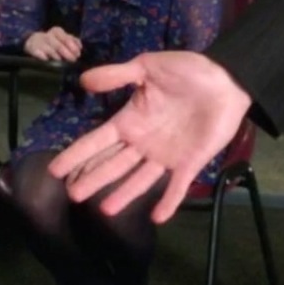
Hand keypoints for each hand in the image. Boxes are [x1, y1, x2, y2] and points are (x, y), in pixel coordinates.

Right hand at [24, 26, 82, 61]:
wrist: (33, 41)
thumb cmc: (52, 40)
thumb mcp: (62, 37)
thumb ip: (73, 41)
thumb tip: (80, 47)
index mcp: (57, 31)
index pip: (67, 39)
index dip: (73, 47)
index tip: (78, 54)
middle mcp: (48, 35)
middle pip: (59, 45)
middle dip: (67, 53)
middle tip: (72, 60)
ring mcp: (40, 42)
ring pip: (50, 50)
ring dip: (57, 56)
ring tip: (62, 61)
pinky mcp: (33, 49)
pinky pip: (39, 54)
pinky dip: (44, 58)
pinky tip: (48, 61)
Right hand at [48, 51, 250, 222]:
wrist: (228, 78)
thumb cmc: (189, 71)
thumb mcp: (150, 67)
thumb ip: (118, 75)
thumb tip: (83, 79)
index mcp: (132, 120)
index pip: (98, 141)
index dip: (77, 154)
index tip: (55, 170)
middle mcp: (144, 142)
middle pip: (114, 164)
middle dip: (94, 178)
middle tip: (73, 194)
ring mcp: (167, 154)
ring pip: (140, 179)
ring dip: (124, 194)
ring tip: (106, 210)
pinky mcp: (191, 161)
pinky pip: (177, 185)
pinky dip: (169, 201)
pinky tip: (157, 217)